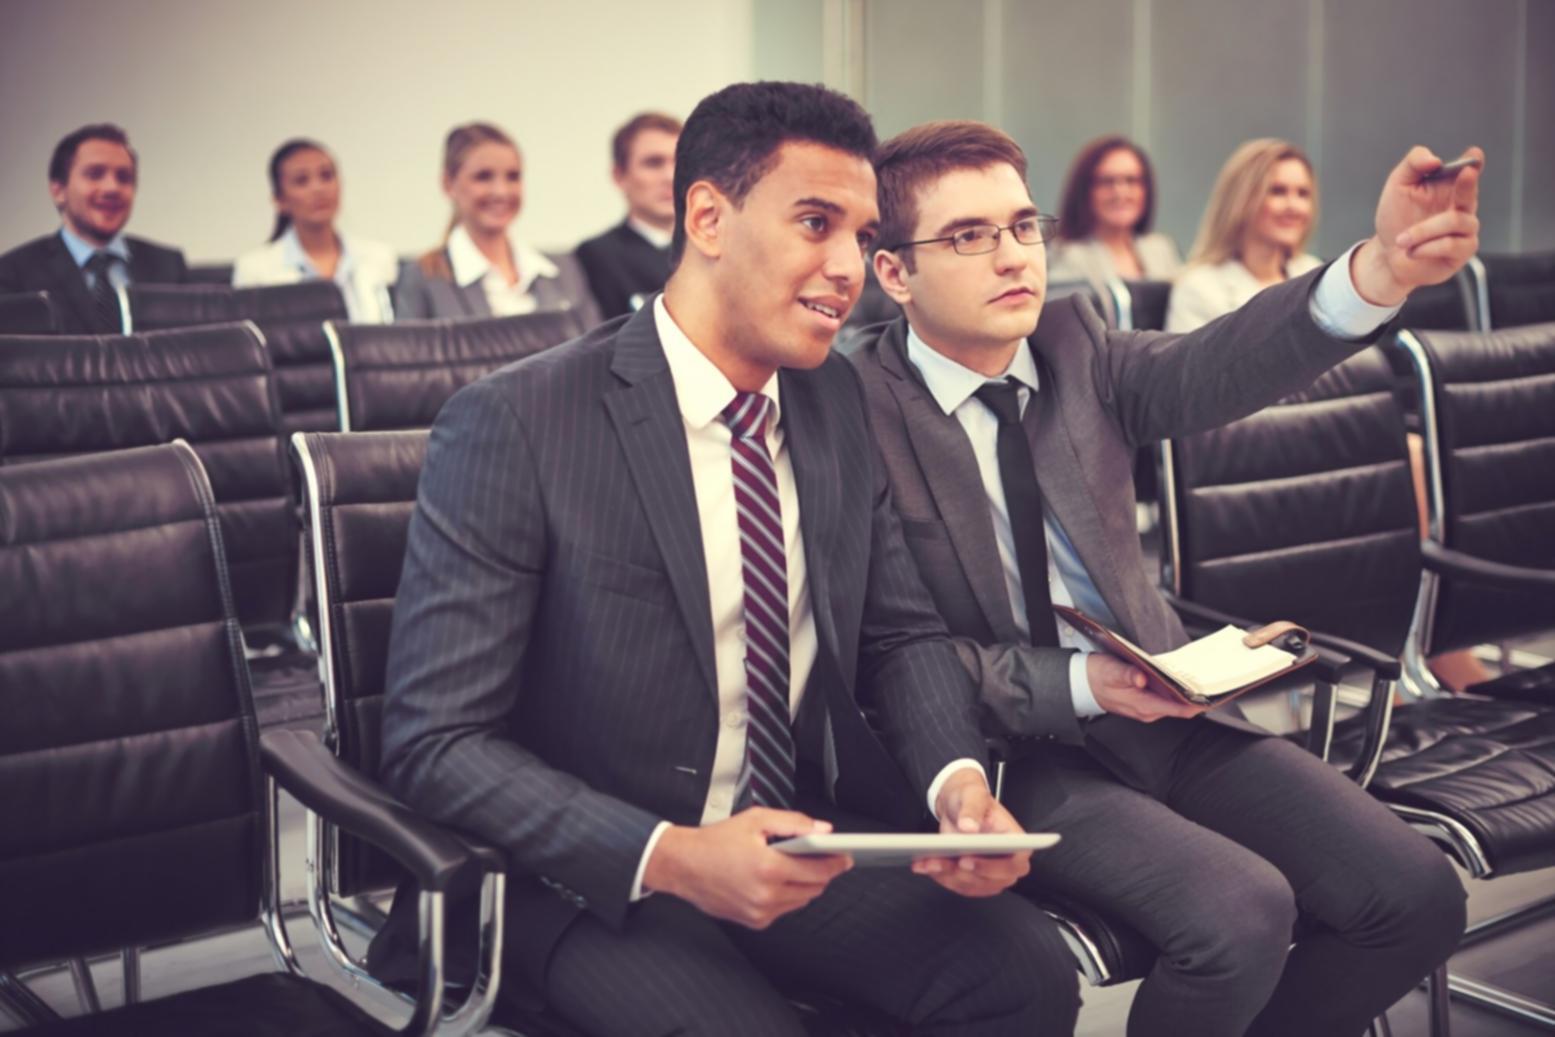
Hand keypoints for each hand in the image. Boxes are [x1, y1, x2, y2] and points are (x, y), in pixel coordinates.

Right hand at [641, 808, 851, 928]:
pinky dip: (787, 895)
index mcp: (768, 867)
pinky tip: (774, 879)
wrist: (683, 866)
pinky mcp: (755, 921)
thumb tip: (823, 830)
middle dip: (821, 872)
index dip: (836, 862)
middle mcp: (766, 894)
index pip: (818, 870)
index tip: (846, 857)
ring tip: (793, 865)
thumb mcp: (756, 820)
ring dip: (805, 884)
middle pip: (814, 888)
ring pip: (802, 900)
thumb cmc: (715, 841)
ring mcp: (760, 911)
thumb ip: (794, 823)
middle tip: (820, 857)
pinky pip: (784, 909)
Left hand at [914, 769, 1030, 896]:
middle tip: (937, 862)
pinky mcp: (974, 879)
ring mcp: (991, 874)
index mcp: (1016, 842)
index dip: (992, 868)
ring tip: (926, 862)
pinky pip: (959, 886)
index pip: (1014, 864)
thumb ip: (972, 810)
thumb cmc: (972, 799)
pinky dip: (941, 877)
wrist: (958, 807)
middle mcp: (1008, 862)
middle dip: (960, 874)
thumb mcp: (972, 796)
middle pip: (990, 881)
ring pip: (971, 885)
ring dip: (946, 876)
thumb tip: (969, 827)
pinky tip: (925, 866)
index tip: (965, 861)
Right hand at [1088, 653, 1203, 721]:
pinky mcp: (1144, 703)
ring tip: (1198, 681)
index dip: (1197, 705)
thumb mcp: (1111, 671)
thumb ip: (1127, 674)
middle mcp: (1147, 711)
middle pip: (1179, 707)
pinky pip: (1165, 701)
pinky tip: (1178, 681)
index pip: (1178, 709)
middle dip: (1195, 697)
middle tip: (1210, 684)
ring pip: (1173, 704)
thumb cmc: (1096, 677)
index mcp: (1142, 705)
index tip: (1212, 699)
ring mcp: (1146, 708)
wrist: (1081, 684)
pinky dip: (1174, 692)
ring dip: (1185, 694)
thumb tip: (1141, 677)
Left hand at [1352, 145, 1482, 305]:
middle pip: (1469, 191)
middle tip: (1466, 172)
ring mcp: (1466, 228)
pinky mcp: (1463, 250)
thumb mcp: (1398, 185)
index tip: (1475, 155)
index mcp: (1449, 185)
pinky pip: (1450, 244)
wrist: (1388, 255)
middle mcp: (1462, 205)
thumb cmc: (1397, 218)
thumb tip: (1434, 160)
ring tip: (1401, 240)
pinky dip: (1426, 247)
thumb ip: (1413, 164)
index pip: (1469, 169)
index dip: (1474, 161)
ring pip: (1454, 221)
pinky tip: (1412, 251)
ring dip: (1422, 231)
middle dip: (1467, 183)